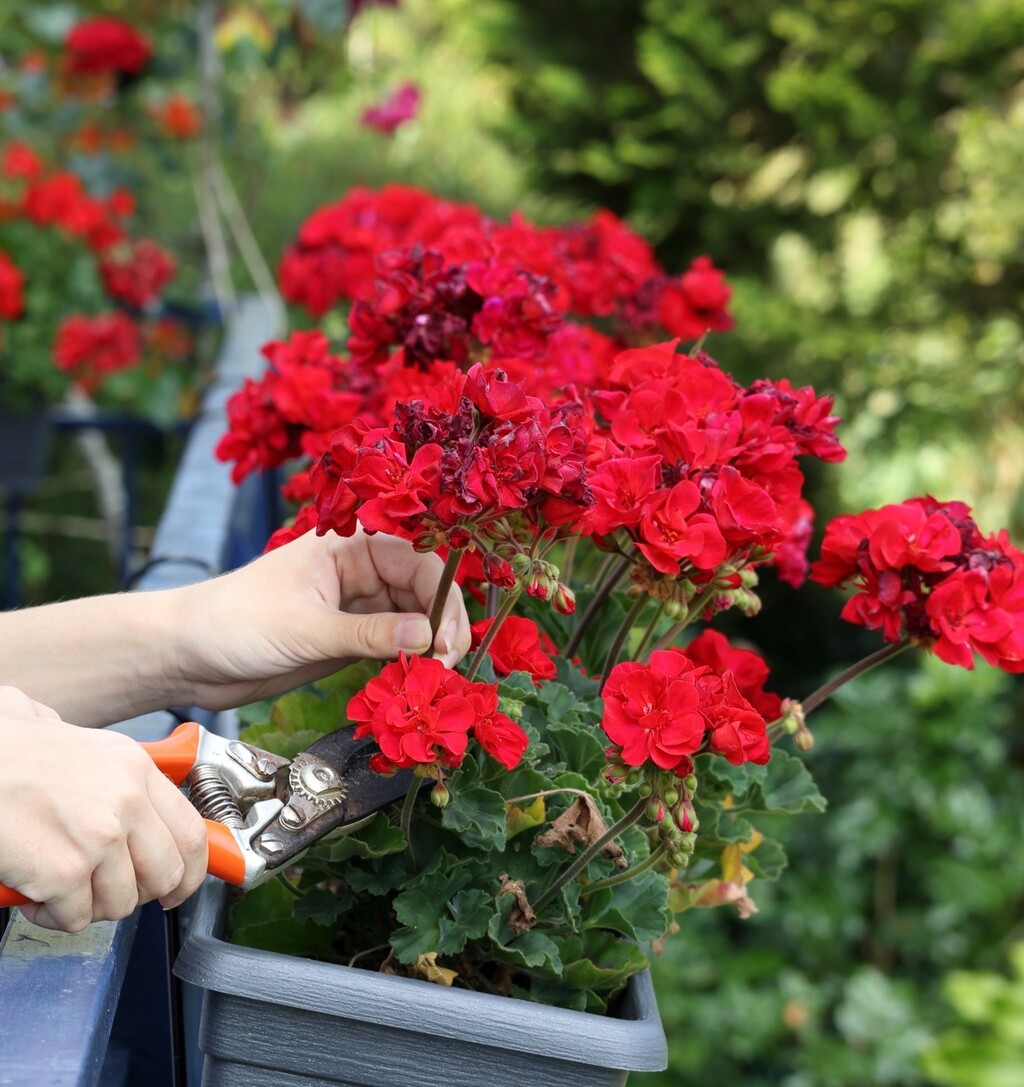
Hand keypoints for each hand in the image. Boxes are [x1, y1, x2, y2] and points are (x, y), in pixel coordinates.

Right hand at [0, 686, 207, 931]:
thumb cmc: (7, 750)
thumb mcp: (76, 739)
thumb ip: (107, 767)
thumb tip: (128, 785)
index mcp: (135, 769)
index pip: (191, 832)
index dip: (189, 871)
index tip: (179, 885)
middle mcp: (127, 801)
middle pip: (166, 874)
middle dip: (139, 895)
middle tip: (110, 893)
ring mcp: (100, 836)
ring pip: (121, 903)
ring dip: (89, 906)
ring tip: (61, 886)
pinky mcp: (65, 871)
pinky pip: (75, 917)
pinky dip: (53, 915)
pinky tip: (35, 892)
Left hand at [173, 527, 471, 710]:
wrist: (185, 656)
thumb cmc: (233, 623)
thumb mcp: (305, 628)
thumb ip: (369, 634)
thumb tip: (430, 637)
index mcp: (348, 545)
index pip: (417, 561)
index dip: (441, 597)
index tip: (447, 640)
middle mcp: (358, 571)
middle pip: (422, 591)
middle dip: (442, 625)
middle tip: (447, 667)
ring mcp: (355, 606)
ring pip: (412, 620)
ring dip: (429, 648)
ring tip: (435, 679)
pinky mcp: (347, 639)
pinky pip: (391, 645)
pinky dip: (408, 663)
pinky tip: (414, 681)